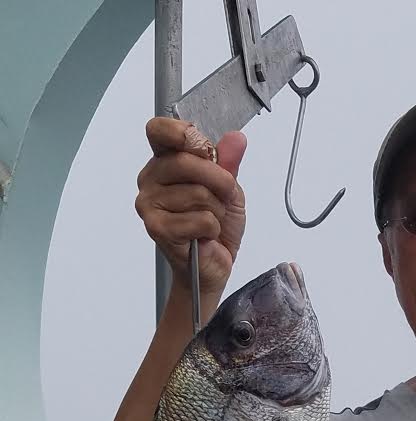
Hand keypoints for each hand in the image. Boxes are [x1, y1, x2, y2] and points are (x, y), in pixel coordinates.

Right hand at [136, 117, 246, 297]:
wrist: (214, 264)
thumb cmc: (215, 226)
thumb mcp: (229, 189)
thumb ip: (229, 163)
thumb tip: (236, 139)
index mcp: (164, 161)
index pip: (159, 131)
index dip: (184, 134)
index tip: (204, 148)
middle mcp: (151, 179)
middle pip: (186, 161)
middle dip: (219, 181)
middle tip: (224, 197)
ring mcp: (149, 204)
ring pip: (197, 193)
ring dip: (216, 210)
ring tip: (210, 220)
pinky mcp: (157, 227)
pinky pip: (199, 219)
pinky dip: (212, 229)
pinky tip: (204, 235)